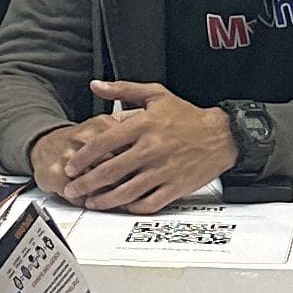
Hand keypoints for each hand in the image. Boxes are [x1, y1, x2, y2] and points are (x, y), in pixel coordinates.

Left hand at [46, 82, 240, 213]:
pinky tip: (121, 207)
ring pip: (127, 191)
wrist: (221, 135)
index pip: (104, 143)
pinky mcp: (175, 187)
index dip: (83, 157)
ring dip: (104, 200)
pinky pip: (149, 203)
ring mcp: (164, 170)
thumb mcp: (156, 95)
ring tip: (91, 202)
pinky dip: (132, 207)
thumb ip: (123, 90)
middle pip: (111, 170)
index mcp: (144, 126)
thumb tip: (97, 85)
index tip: (71, 165)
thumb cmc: (188, 117)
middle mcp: (152, 149)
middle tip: (72, 189)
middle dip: (86, 183)